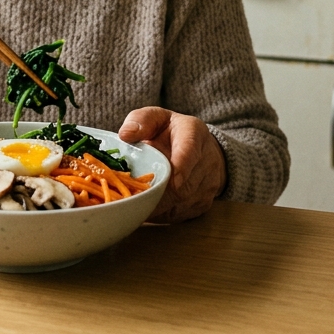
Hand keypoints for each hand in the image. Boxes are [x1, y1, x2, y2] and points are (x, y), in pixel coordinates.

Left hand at [118, 106, 225, 223]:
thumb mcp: (156, 118)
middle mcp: (206, 159)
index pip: (190, 149)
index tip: (172, 180)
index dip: (181, 165)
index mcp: (193, 132)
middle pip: (185, 184)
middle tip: (133, 197)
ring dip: (156, 206)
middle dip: (158, 193)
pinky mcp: (203, 204)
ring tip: (134, 203)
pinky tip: (145, 208)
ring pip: (181, 203)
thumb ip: (141, 120)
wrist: (198, 149)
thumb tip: (125, 134)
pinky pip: (180, 215)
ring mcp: (208, 184)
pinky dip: (160, 214)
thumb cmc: (169, 132)